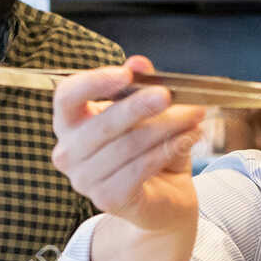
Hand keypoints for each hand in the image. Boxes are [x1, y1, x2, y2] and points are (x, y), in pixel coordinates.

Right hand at [51, 56, 205, 233]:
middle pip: (102, 123)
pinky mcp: (108, 198)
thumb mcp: (148, 113)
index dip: (93, 82)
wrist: (164, 198)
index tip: (126, 73)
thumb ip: (140, 87)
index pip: (66, 96)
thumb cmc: (148, 150)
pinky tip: (189, 137)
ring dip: (165, 127)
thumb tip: (139, 62)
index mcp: (69, 124)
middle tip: (168, 94)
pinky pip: (140, 168)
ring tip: (194, 115)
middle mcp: (68, 153)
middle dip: (139, 105)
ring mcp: (85, 180)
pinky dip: (168, 149)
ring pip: (128, 145)